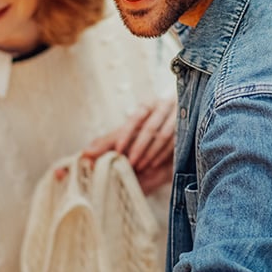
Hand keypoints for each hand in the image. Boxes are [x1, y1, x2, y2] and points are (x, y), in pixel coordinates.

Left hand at [57, 98, 176, 194]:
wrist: (173, 136)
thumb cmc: (145, 133)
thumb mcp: (124, 136)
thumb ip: (106, 142)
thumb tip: (84, 154)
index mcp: (147, 106)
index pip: (136, 116)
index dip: (127, 133)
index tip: (119, 150)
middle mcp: (163, 108)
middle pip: (150, 127)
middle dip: (139, 147)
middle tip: (130, 163)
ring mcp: (177, 117)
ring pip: (164, 135)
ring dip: (151, 153)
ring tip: (141, 166)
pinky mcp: (187, 129)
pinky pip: (175, 142)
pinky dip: (163, 155)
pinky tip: (154, 164)